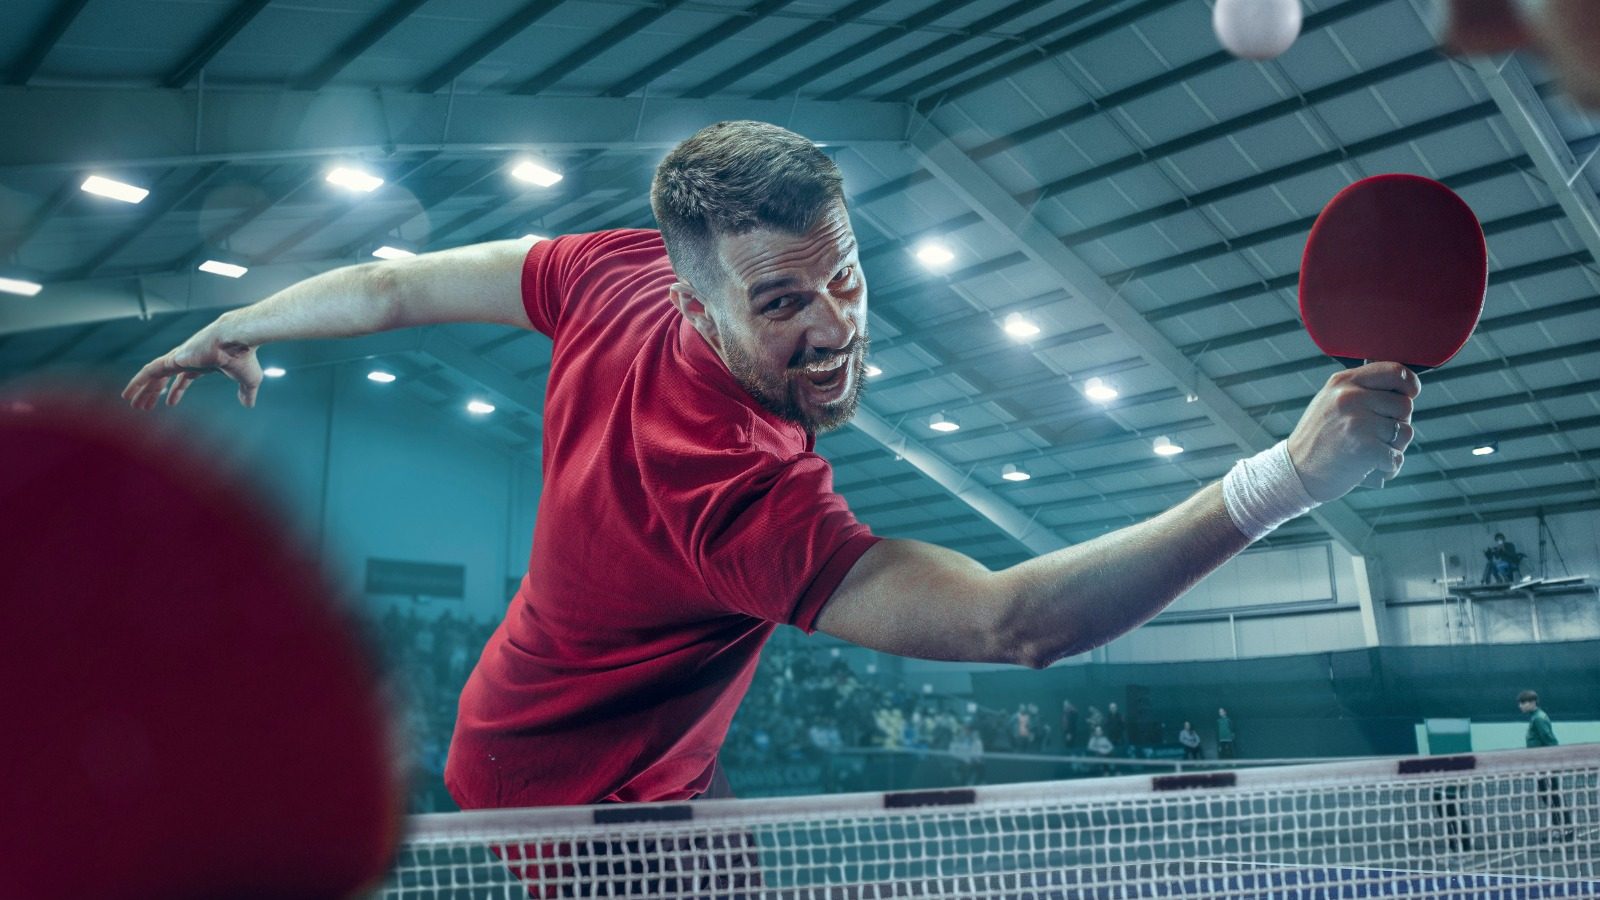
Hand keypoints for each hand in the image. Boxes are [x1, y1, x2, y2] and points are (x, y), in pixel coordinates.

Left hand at [121, 314, 262, 410]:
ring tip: (131, 402)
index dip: (176, 391)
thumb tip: (248, 405)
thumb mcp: (248, 380)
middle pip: (164, 378)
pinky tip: (129, 392)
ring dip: (142, 389)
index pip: (184, 378)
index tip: (169, 403)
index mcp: (202, 364)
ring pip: (153, 375)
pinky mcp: (172, 359)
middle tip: (144, 407)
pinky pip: (149, 371)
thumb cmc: (243, 357)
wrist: (236, 341)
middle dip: (154, 392)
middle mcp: (187, 360)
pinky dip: (137, 381)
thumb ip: (246, 392)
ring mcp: (177, 358)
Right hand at [1285, 362, 1418, 501]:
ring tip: (1370, 452)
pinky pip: (1396, 456)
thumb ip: (1362, 391)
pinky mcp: (1363, 448)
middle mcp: (1349, 397)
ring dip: (1394, 447)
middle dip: (1397, 423)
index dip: (1409, 384)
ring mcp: (1356, 422)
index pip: (1394, 371)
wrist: (1295, 472)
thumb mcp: (1331, 402)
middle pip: (1405, 406)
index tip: (1409, 394)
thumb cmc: (1319, 440)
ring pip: (1404, 432)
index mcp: (1343, 382)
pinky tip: (1370, 468)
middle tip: (1375, 436)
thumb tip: (1404, 391)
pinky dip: (1388, 467)